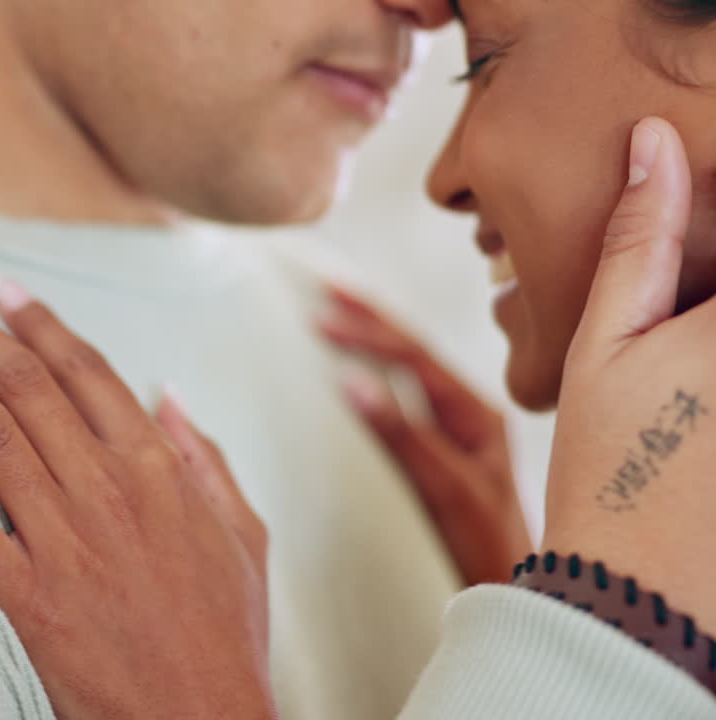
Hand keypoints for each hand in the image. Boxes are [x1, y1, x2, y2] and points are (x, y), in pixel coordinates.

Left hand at [0, 269, 273, 719]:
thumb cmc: (224, 634)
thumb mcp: (243, 536)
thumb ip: (207, 459)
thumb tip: (170, 396)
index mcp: (160, 471)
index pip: (87, 374)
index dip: (39, 322)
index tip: (1, 286)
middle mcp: (106, 490)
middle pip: (26, 386)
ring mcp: (62, 540)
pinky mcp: (22, 593)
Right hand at [318, 287, 531, 585]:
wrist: (524, 596)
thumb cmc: (490, 550)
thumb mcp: (446, 489)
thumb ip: (401, 434)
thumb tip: (351, 379)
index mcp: (477, 415)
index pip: (413, 356)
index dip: (367, 328)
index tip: (321, 308)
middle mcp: (471, 416)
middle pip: (412, 351)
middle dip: (367, 317)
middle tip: (321, 286)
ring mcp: (460, 434)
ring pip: (410, 371)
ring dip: (371, 338)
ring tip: (334, 310)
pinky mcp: (445, 455)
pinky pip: (407, 399)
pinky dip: (376, 373)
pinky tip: (356, 366)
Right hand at [545, 117, 715, 630]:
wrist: (642, 591)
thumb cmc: (610, 465)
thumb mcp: (604, 344)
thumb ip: (638, 240)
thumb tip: (649, 142)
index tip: (698, 208)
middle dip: (709, 284)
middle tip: (674, 333)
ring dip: (708, 329)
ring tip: (678, 373)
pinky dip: (715, 377)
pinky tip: (698, 410)